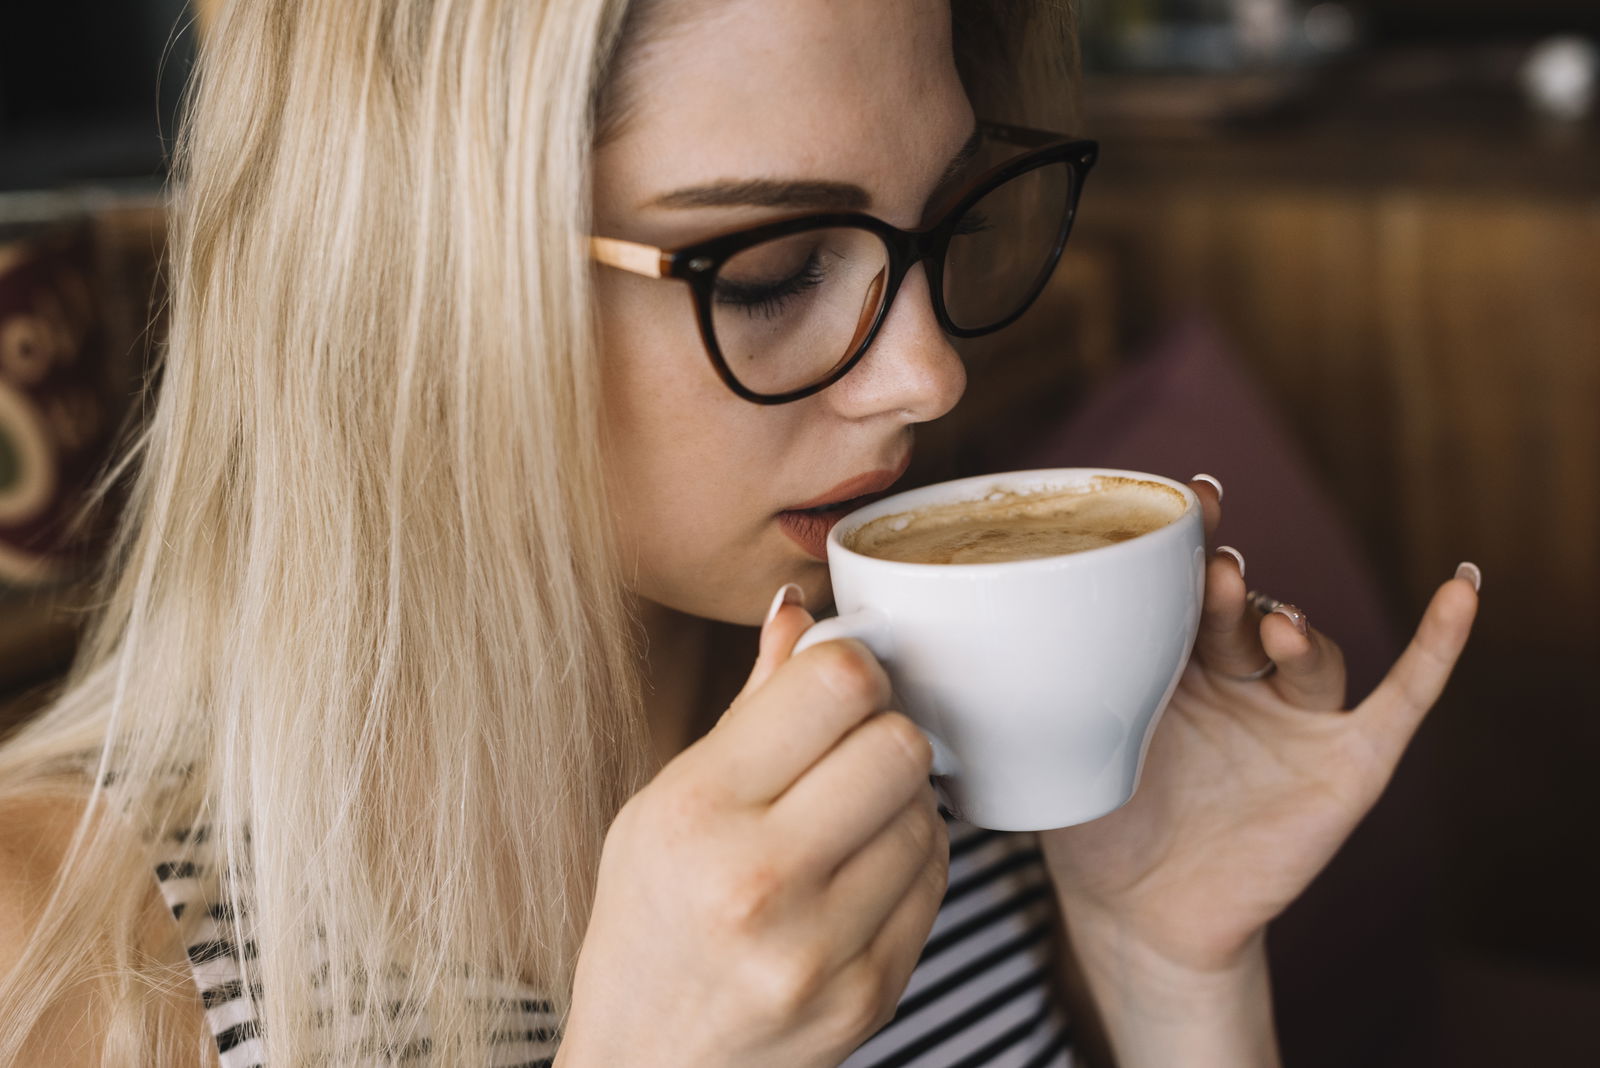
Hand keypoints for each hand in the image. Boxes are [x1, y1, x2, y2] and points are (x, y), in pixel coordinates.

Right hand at [559, 588, 948, 1067]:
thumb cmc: (648, 925)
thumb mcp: (664, 807)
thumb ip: (748, 708)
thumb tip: (800, 608)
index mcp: (696, 813)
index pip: (835, 685)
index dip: (851, 668)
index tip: (838, 686)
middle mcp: (758, 881)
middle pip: (899, 744)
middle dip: (882, 732)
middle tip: (850, 751)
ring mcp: (821, 948)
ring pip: (929, 813)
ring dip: (900, 803)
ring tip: (848, 821)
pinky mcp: (871, 994)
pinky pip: (936, 884)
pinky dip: (910, 863)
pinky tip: (861, 872)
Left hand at [1038, 478, 1480, 976]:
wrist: (1140, 916)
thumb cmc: (1094, 825)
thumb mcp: (1060, 745)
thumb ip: (1038, 684)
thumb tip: (942, 622)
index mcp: (1167, 659)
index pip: (1185, 585)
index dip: (1192, 540)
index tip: (1191, 495)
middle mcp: (1234, 676)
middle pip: (1245, 609)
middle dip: (1232, 585)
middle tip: (1216, 568)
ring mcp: (1293, 715)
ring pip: (1309, 646)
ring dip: (1294, 625)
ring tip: (1270, 622)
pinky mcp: (1348, 759)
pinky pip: (1403, 694)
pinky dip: (1438, 643)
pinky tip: (1463, 587)